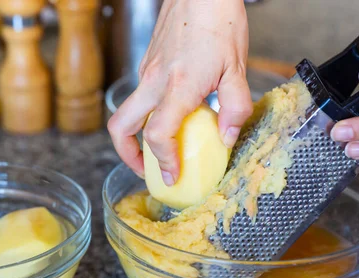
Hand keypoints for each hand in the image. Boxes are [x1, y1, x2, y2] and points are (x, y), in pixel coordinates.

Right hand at [107, 0, 251, 184]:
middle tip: (145, 168)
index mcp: (178, 87)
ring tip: (157, 147)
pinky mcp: (148, 63)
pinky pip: (140, 95)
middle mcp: (154, 81)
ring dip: (136, 135)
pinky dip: (148, 112)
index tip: (171, 175)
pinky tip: (172, 111)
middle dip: (127, 155)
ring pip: (128, 111)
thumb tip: (228, 137)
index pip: (158, 135)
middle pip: (121, 127)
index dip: (163, 161)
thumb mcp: (238, 67)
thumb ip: (235, 107)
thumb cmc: (220, 21)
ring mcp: (147, 71)